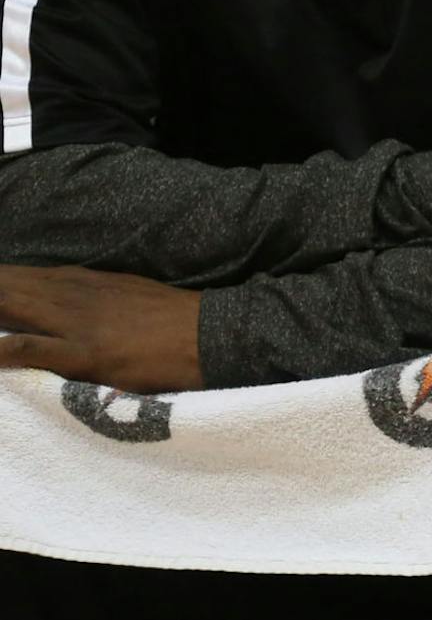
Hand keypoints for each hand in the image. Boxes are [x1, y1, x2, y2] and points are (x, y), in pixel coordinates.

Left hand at [0, 266, 202, 391]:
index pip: (25, 276)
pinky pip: (29, 349)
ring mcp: (75, 324)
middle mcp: (73, 297)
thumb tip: (65, 298)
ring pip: (11, 307)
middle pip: (9, 287)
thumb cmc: (175, 321)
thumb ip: (94, 296)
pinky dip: (0, 349)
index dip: (0, 279)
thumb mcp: (130, 296)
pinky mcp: (83, 354)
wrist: (211, 335)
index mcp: (85, 283)